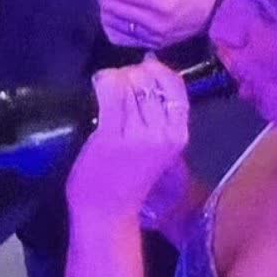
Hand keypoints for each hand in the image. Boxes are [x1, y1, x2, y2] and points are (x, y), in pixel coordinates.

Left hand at [66, 55, 189, 222]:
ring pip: (130, 84)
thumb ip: (159, 116)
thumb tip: (149, 64)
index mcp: (179, 136)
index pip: (176, 87)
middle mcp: (164, 134)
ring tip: (106, 87)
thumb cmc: (128, 180)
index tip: (141, 72)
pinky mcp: (112, 136)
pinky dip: (103, 81)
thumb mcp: (158, 147)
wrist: (106, 213)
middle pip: (150, 81)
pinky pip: (111, 93)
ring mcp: (139, 136)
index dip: (157, 70)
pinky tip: (98, 84)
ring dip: (115, 77)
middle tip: (117, 84)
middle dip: (131, 73)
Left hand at [91, 0, 218, 48]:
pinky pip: (118, 38)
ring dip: (102, 0)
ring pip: (111, 21)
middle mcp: (155, 23)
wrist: (223, 9)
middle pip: (111, 4)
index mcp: (163, 0)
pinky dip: (109, 22)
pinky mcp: (152, 44)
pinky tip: (113, 7)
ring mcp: (152, 37)